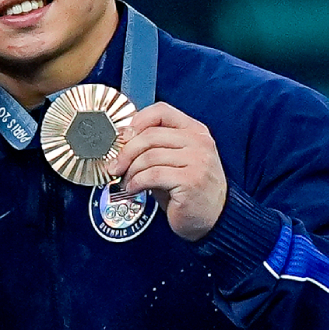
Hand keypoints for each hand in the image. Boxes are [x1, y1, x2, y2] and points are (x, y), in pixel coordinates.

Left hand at [105, 102, 228, 240]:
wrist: (213, 218)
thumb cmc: (187, 189)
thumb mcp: (172, 160)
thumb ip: (153, 146)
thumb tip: (120, 140)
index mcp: (195, 131)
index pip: (161, 111)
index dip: (136, 121)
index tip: (122, 138)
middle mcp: (199, 142)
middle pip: (149, 135)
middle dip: (125, 152)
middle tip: (115, 166)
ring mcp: (198, 161)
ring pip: (149, 156)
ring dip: (130, 171)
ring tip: (127, 181)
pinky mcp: (192, 181)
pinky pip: (152, 175)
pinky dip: (136, 182)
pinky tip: (134, 189)